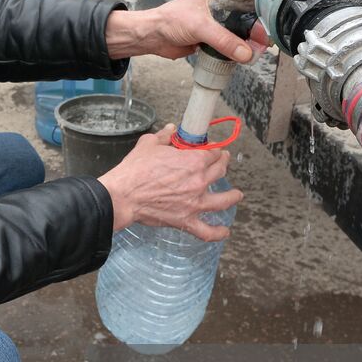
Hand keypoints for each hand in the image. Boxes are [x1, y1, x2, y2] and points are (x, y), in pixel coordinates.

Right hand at [99, 127, 241, 237]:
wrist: (123, 195)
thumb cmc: (135, 170)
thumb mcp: (149, 144)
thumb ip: (164, 136)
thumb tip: (171, 129)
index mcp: (192, 161)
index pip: (212, 153)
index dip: (214, 150)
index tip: (212, 150)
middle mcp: (199, 181)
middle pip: (220, 172)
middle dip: (223, 165)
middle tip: (222, 163)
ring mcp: (195, 203)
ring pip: (223, 200)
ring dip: (232, 196)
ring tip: (237, 195)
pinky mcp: (186, 220)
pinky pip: (207, 231)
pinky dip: (218, 232)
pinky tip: (224, 231)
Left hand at [104, 0, 252, 62]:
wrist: (153, 37)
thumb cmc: (170, 20)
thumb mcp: (201, 27)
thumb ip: (224, 40)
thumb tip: (245, 53)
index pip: (245, 1)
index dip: (259, 13)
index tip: (268, 27)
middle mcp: (220, 7)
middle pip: (246, 19)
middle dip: (255, 32)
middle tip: (263, 45)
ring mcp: (216, 23)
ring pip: (238, 34)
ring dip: (246, 44)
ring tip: (255, 54)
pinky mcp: (212, 38)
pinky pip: (229, 46)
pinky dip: (236, 52)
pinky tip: (243, 57)